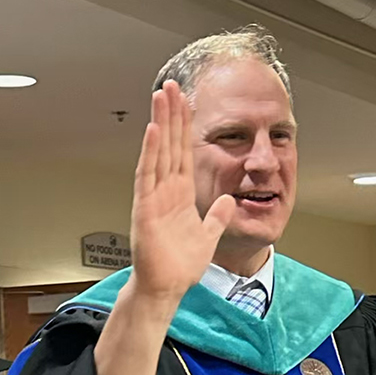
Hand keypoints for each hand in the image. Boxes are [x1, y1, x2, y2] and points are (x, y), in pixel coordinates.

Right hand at [127, 81, 235, 301]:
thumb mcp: (208, 236)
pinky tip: (154, 131)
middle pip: (170, 145)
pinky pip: (148, 176)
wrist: (167, 288)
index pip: (184, 152)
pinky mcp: (145, 209)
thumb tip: (230, 200)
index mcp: (181, 195)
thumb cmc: (180, 266)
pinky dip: (151, 153)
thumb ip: (218, 216)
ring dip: (160, 123)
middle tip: (171, 86)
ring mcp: (154, 197)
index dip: (185, 127)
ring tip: (161, 96)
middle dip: (172, 115)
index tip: (186, 102)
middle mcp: (166, 191)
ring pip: (158, 152)